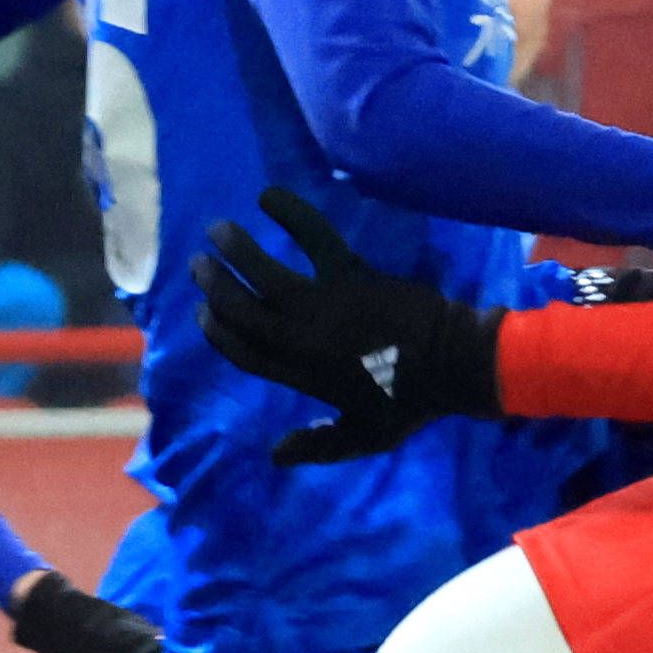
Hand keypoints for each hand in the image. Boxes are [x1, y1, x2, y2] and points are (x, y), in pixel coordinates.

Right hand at [191, 189, 503, 462]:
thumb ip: (318, 444)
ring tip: (218, 231)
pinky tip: (268, 196)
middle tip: (199, 266)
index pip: (244, 352)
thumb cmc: (411, 402)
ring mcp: (323, 304)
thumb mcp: (363, 437)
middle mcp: (301, 339)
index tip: (202, 313)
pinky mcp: (349, 274)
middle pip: (242, 311)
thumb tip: (275, 455)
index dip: (217, 332)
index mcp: (300, 376)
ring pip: (264, 274)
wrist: (453, 364)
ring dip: (236, 250)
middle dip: (215, 287)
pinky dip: (292, 213)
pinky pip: (314, 237)